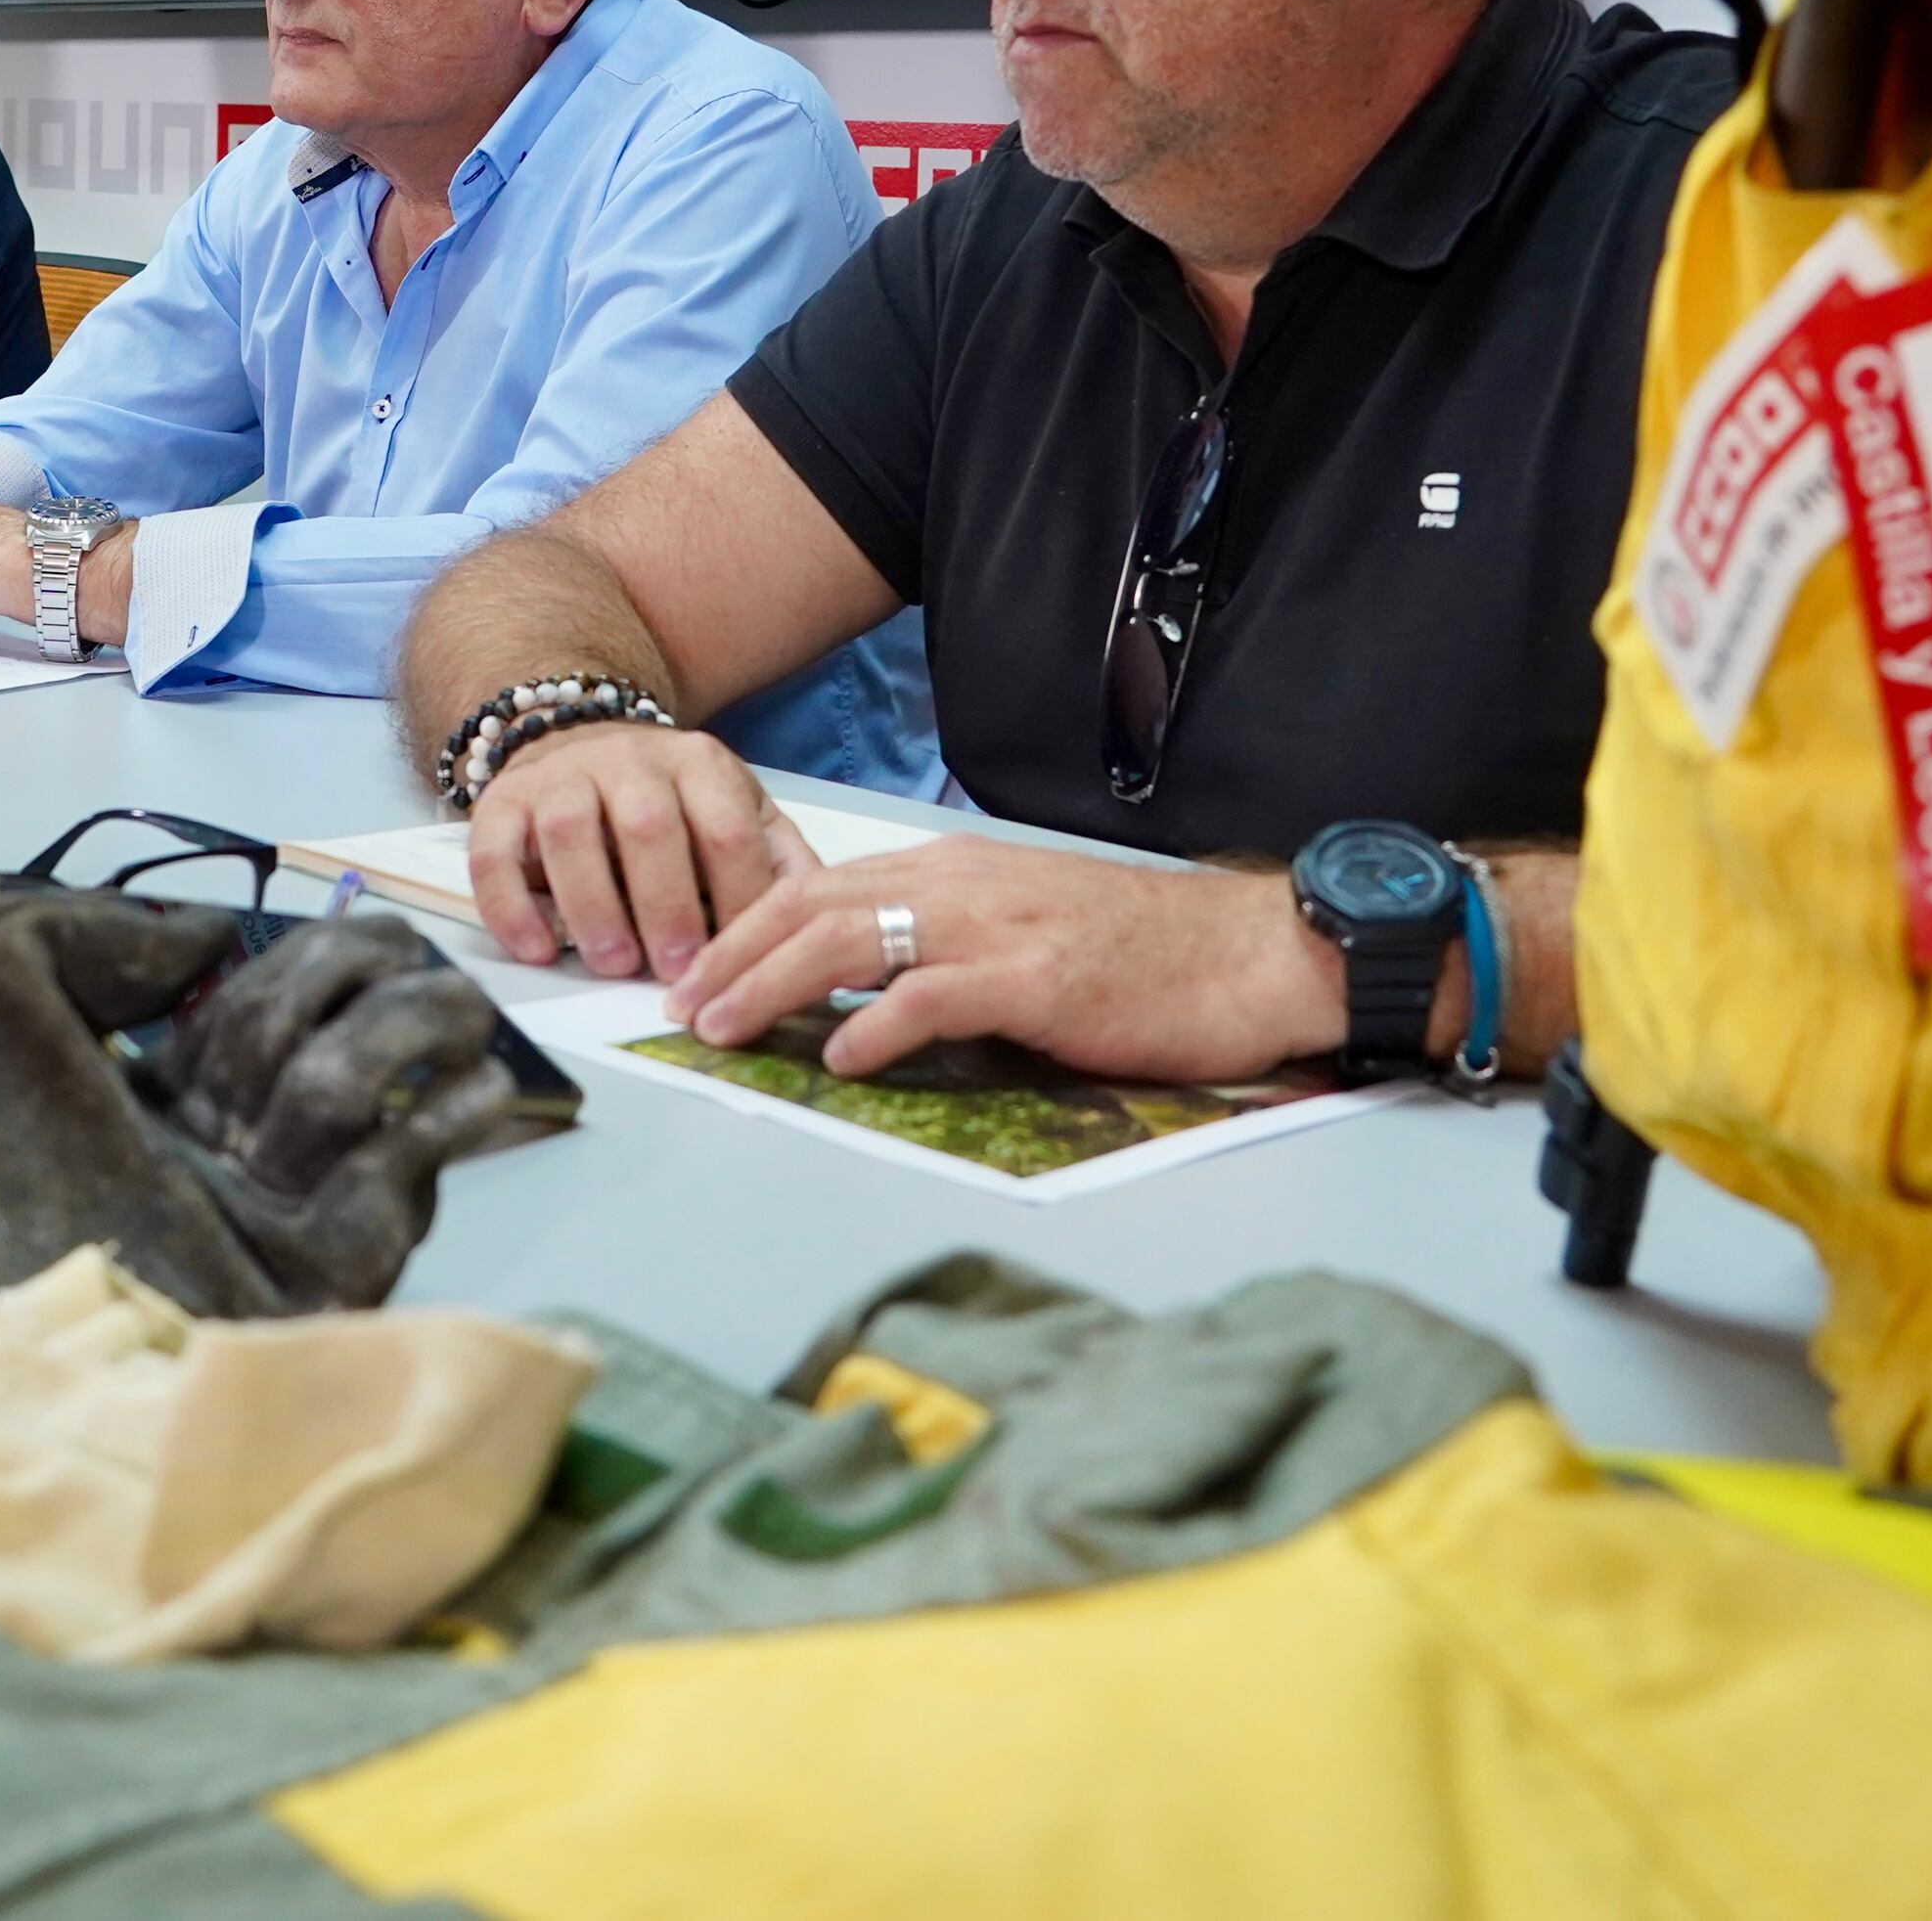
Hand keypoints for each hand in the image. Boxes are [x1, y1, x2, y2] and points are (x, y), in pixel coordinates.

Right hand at [462, 724, 807, 983]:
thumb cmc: (668, 801)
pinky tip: (535, 949)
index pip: (727, 829)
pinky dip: (510, 904)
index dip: (737, 898)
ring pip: (570, 832)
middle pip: (648, 827)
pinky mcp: (501, 802)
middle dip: (665, 904)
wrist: (575, 734)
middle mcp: (629, 761)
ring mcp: (561, 776)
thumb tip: (826, 921)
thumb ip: (777, 861)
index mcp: (698, 765)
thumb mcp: (736, 812)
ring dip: (592, 904)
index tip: (744, 961)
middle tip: (677, 972)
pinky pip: (493, 850)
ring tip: (613, 963)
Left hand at [662, 839, 1343, 1084]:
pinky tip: (838, 1059)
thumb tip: (864, 989)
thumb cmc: (1145, 952)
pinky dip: (874, 1028)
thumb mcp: (1026, 927)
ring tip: (723, 1026)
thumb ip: (948, 944)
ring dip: (772, 986)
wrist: (1250, 950)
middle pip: (816, 906)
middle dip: (734, 954)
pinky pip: (933, 996)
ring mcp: (1000, 929)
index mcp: (958, 871)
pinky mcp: (1038, 980)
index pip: (824, 886)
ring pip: (852, 942)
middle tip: (681, 1004)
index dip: (749, 927)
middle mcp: (965, 885)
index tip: (700, 970)